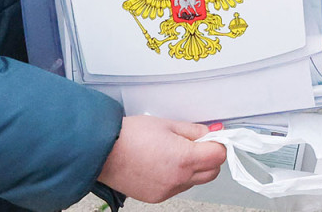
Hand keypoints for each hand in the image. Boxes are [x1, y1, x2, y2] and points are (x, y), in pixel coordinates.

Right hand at [97, 115, 225, 202]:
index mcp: (183, 159)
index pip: (219, 156)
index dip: (218, 144)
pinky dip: (177, 177)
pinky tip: (162, 163)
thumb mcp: (167, 124)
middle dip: (209, 157)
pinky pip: (178, 188)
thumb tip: (212, 133)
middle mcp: (178, 179)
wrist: (102, 151)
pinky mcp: (157, 197)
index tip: (212, 137)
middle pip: (211, 172)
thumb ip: (193, 131)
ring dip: (193, 168)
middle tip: (196, 143)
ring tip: (173, 152)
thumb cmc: (129, 136)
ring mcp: (167, 191)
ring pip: (195, 181)